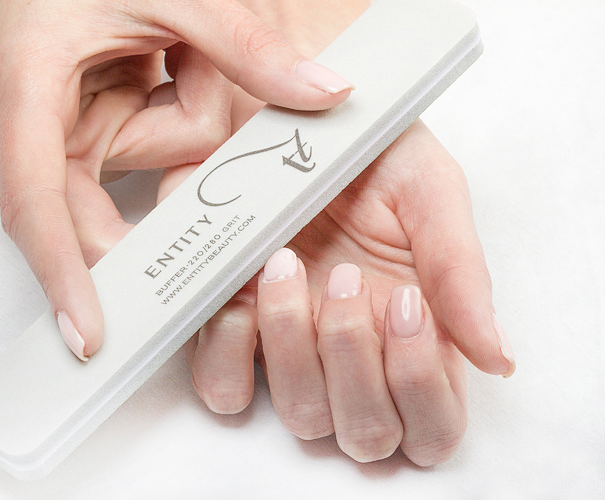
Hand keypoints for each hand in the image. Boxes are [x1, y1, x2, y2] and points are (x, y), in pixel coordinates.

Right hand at [0, 0, 352, 359]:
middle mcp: (28, 124)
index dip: (62, 273)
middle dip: (148, 209)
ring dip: (170, 123)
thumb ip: (247, 45)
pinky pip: (133, 152)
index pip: (37, 203)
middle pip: (83, 211)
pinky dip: (166, 118)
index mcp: (29, 89)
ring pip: (125, 176)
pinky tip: (161, 63)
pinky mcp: (79, 127)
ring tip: (166, 54)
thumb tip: (325, 93)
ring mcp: (52, 129)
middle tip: (211, 220)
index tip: (91, 332)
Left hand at [184, 119, 515, 465]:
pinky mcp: (230, 330)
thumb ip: (460, 271)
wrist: (287, 113)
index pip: (431, 424)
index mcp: (410, 333)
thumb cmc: (366, 150)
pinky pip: (224, 386)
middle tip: (348, 276)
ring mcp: (289, 349)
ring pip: (299, 416)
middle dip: (354, 360)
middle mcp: (351, 354)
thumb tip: (497, 357)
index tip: (406, 303)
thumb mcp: (426, 191)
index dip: (421, 387)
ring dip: (294, 350)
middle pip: (364, 433)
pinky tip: (241, 290)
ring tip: (286, 266)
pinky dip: (231, 349)